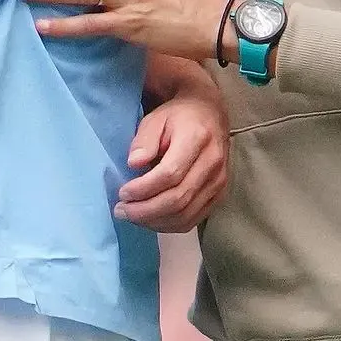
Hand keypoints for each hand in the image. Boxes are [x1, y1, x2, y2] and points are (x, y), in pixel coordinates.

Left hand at [118, 83, 229, 231]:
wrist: (210, 115)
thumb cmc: (178, 117)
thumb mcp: (156, 118)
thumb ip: (144, 140)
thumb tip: (134, 164)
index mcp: (197, 138)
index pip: (170, 173)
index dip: (144, 188)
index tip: (122, 193)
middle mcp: (213, 162)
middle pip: (178, 198)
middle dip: (145, 210)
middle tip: (121, 210)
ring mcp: (219, 181)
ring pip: (186, 214)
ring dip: (155, 221)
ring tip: (132, 216)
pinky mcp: (218, 195)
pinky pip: (193, 220)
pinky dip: (169, 225)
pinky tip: (150, 219)